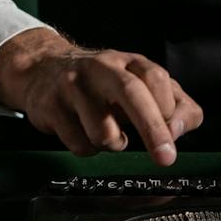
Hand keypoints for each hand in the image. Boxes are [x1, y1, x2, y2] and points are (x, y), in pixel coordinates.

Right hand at [0, 28, 202, 164]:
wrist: (44, 69)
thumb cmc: (102, 84)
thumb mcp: (142, 86)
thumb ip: (174, 106)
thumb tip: (177, 131)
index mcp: (129, 62)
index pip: (156, 79)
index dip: (168, 108)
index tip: (173, 133)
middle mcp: (102, 68)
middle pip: (132, 93)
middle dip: (152, 129)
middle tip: (166, 157)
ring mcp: (74, 86)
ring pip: (104, 132)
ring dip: (113, 144)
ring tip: (107, 130)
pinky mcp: (52, 107)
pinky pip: (80, 145)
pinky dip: (88, 148)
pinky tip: (84, 131)